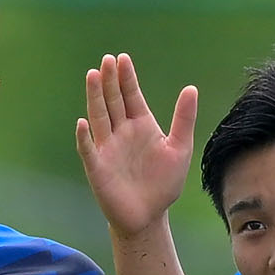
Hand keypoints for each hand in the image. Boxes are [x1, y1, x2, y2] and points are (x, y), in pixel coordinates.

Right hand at [76, 53, 198, 237]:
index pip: (131, 95)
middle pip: (113, 101)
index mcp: (141, 125)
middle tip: (107, 60)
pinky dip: (85, 138)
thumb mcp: (180, 149)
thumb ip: (184, 119)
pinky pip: (89, 150)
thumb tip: (191, 88)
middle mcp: (121, 132)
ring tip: (92, 76)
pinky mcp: (98, 168)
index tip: (122, 58)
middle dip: (109, 81)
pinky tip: (82, 123)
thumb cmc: (163, 184)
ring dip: (95, 98)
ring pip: (99, 118)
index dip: (127, 78)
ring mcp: (108, 148)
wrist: (149, 216)